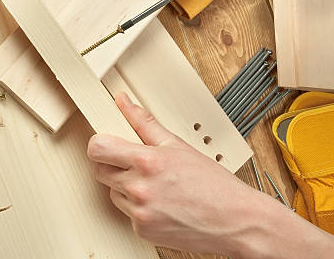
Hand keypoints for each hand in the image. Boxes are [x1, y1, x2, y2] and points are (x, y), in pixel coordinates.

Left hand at [87, 92, 262, 255]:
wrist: (235, 220)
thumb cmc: (213, 184)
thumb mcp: (178, 145)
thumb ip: (144, 122)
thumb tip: (124, 102)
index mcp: (146, 161)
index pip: (97, 148)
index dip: (99, 144)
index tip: (107, 143)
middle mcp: (139, 188)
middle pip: (99, 171)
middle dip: (112, 164)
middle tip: (134, 163)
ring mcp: (139, 212)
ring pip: (113, 193)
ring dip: (126, 187)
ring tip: (155, 184)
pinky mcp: (142, 230)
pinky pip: (127, 213)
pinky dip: (139, 207)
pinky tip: (160, 202)